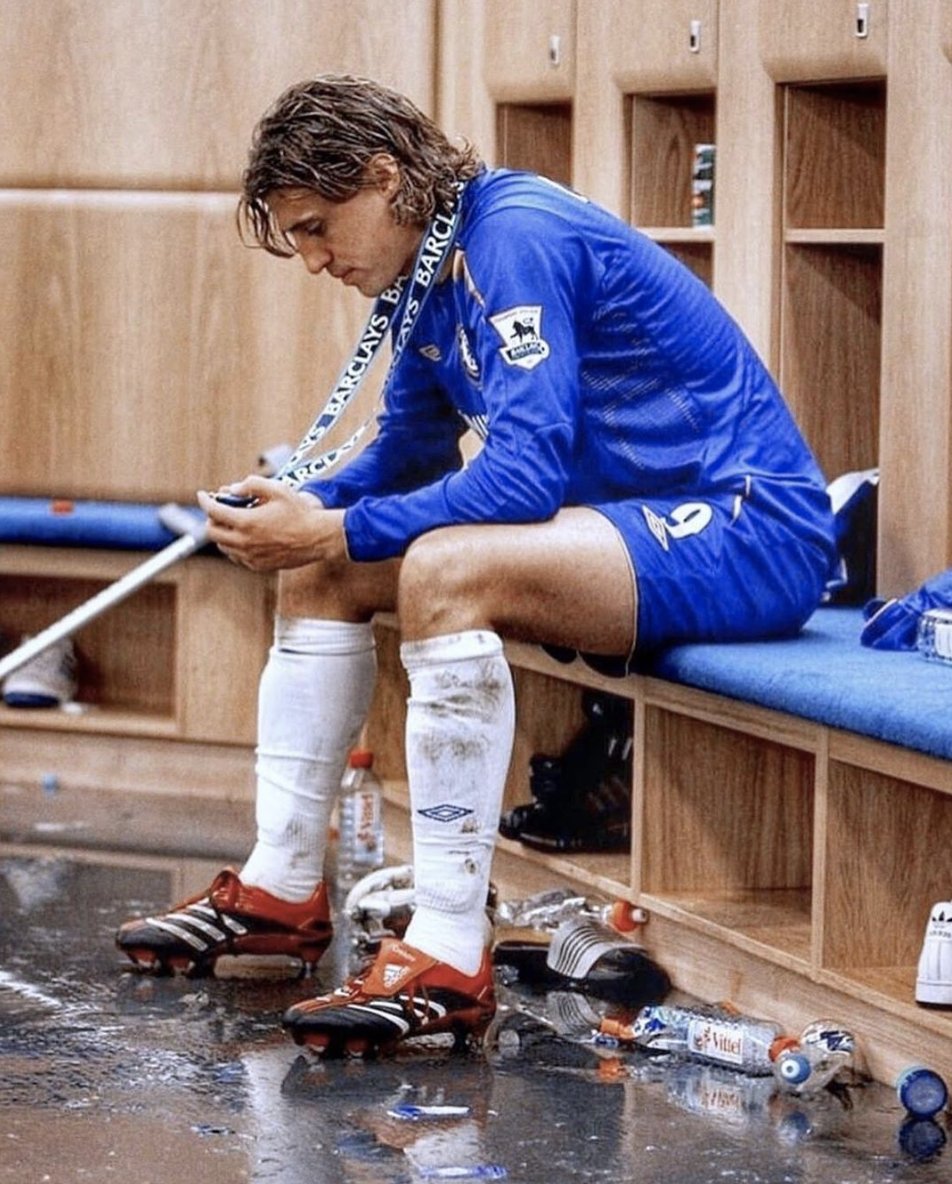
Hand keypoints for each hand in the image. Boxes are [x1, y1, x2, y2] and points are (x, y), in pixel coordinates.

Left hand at [197, 477, 346, 571]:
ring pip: (223, 546)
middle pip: (212, 531)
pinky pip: (236, 557)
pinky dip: (234, 545)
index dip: (204, 500)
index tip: (202, 494)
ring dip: (222, 532)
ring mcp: (250, 556)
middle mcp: (244, 542)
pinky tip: (245, 536)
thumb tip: (232, 489)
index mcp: (246, 522)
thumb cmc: (299, 512)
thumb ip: (252, 484)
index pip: (213, 511)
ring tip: (233, 522)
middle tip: (219, 509)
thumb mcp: (277, 489)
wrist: (317, 538)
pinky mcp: (257, 566)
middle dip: (211, 518)